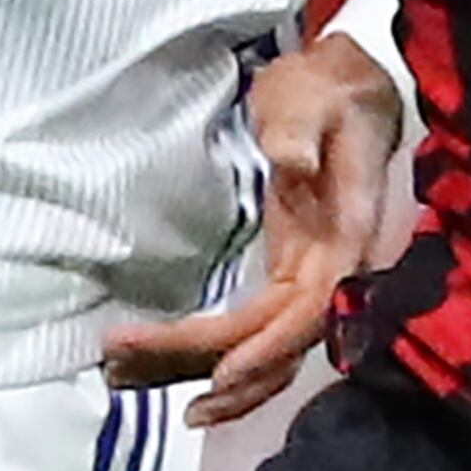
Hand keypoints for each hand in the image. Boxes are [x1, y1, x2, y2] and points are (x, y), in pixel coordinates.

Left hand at [104, 33, 407, 429]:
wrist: (346, 91)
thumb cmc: (328, 94)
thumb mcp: (313, 100)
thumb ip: (301, 132)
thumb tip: (293, 164)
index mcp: (344, 240)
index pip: (307, 312)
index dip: (267, 347)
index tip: (220, 372)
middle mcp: (329, 275)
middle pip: (270, 343)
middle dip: (201, 363)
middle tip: (123, 366)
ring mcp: (306, 282)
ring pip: (259, 351)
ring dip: (196, 373)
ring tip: (124, 380)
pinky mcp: (283, 281)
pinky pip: (249, 334)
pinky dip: (207, 358)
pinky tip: (160, 372)